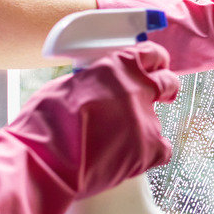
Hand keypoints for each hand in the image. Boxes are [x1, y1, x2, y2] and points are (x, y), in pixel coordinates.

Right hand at [6, 41, 178, 197]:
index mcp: (117, 66)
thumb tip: (100, 87)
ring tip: (118, 141)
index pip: (152, 54)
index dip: (156, 61)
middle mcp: (137, 88)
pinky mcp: (149, 149)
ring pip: (159, 120)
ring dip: (144, 127)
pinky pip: (162, 150)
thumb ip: (94, 81)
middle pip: (167, 82)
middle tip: (159, 96)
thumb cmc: (46, 122)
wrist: (46, 159)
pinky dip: (149, 154)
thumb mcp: (68, 84)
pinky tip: (129, 157)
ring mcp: (146, 119)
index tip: (157, 66)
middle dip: (164, 89)